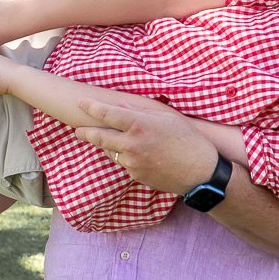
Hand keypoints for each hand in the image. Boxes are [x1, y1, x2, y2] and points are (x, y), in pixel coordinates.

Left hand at [73, 99, 221, 194]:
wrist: (200, 173)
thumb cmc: (189, 140)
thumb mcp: (168, 118)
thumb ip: (141, 112)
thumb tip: (120, 107)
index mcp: (139, 125)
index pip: (107, 114)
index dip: (91, 107)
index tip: (81, 103)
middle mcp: (131, 144)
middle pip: (98, 137)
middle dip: (85, 132)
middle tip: (78, 130)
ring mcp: (131, 162)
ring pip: (110, 152)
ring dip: (108, 146)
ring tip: (112, 140)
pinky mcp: (135, 176)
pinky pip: (124, 163)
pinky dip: (125, 157)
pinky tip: (138, 154)